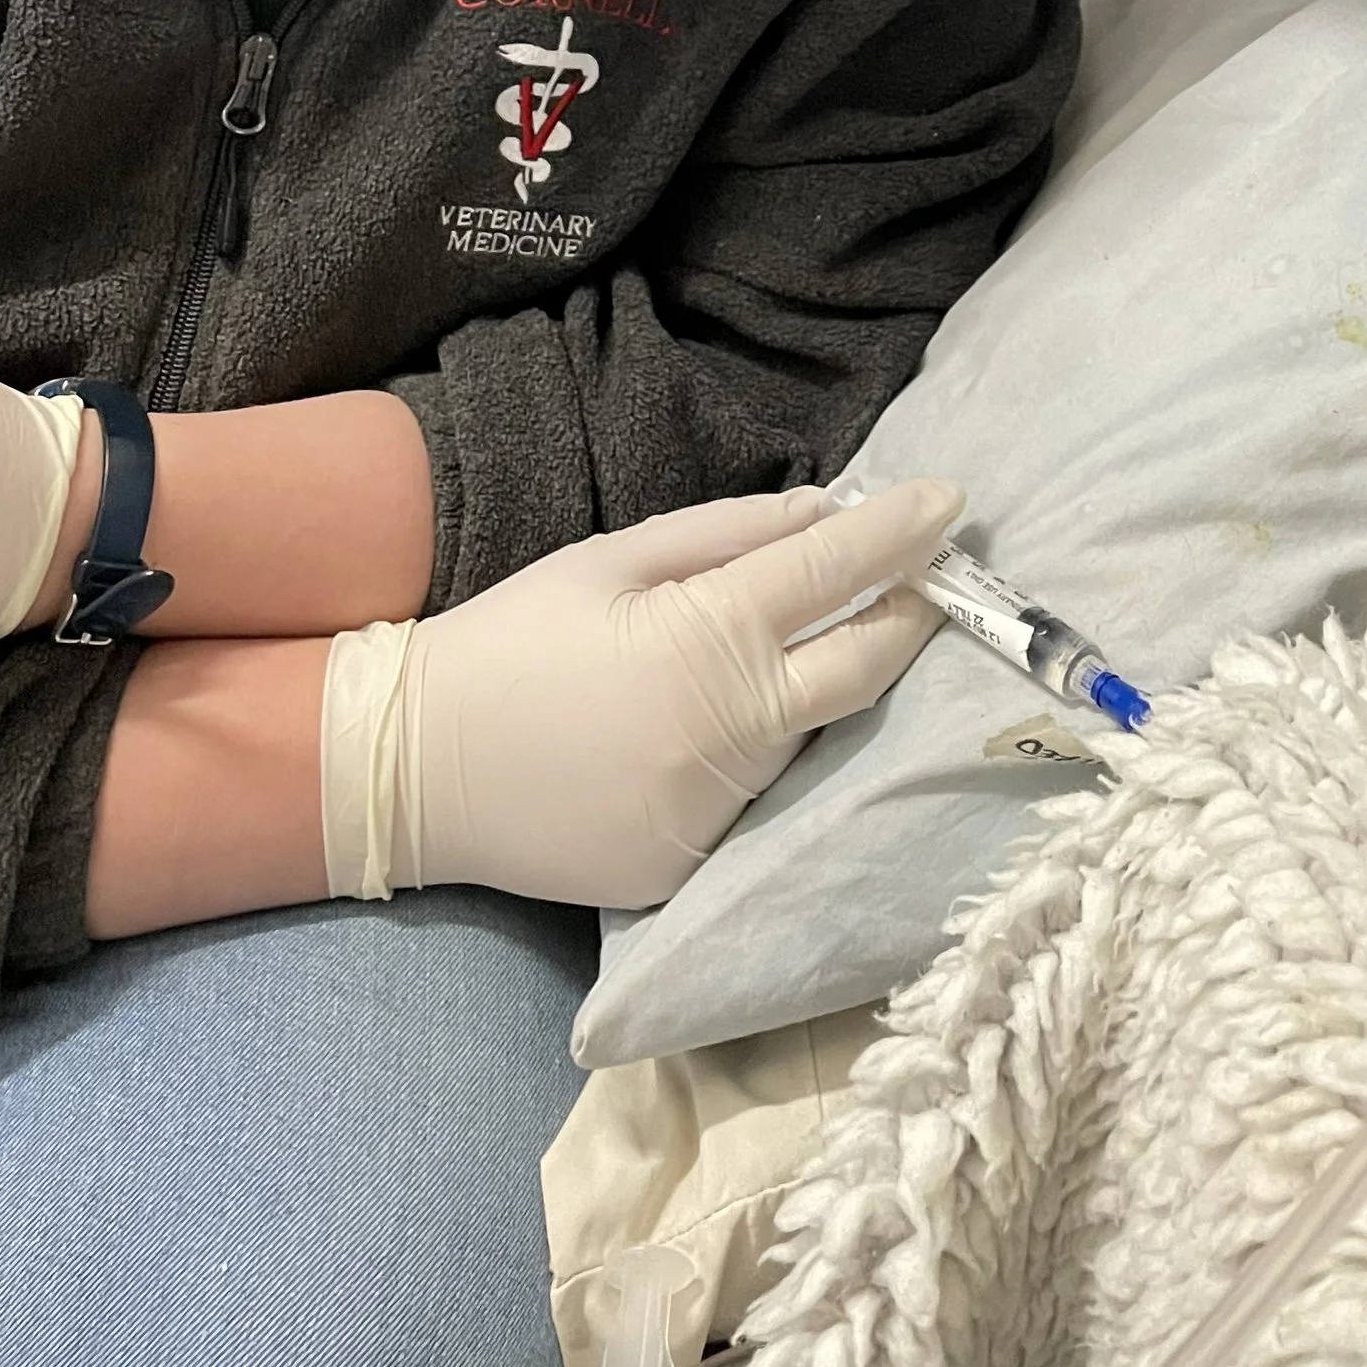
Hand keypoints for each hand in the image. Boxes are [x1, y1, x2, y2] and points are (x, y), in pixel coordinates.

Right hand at [319, 477, 961, 907]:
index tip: (952, 500)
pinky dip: (767, 749)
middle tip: (937, 577)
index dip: (903, 533)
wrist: (414, 769)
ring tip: (830, 634)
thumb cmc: (515, 640)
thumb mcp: (614, 558)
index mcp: (709, 639)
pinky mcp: (693, 865)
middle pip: (865, 668)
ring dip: (829, 683)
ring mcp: (718, 810)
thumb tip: (827, 510)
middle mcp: (733, 731)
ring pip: (813, 736)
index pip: (838, 574)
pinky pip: (759, 795)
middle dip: (913, 616)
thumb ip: (730, 534)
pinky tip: (736, 720)